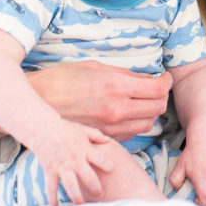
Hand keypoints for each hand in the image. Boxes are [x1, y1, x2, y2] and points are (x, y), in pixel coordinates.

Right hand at [24, 61, 171, 141]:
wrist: (39, 102)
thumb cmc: (64, 79)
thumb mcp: (96, 67)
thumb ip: (124, 75)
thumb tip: (145, 78)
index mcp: (116, 87)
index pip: (157, 89)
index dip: (166, 82)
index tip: (164, 78)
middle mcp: (117, 109)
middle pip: (157, 107)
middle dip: (161, 96)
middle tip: (156, 88)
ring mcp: (111, 127)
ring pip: (147, 124)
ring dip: (150, 112)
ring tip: (143, 101)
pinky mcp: (104, 138)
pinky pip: (131, 133)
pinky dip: (135, 123)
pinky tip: (128, 113)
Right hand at [36, 119, 114, 205]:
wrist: (43, 129)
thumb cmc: (65, 129)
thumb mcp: (83, 130)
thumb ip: (96, 135)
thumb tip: (108, 141)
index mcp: (85, 149)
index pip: (101, 159)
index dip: (108, 165)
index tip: (111, 170)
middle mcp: (75, 160)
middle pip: (88, 177)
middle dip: (96, 188)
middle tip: (100, 195)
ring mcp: (62, 166)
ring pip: (71, 185)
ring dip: (77, 197)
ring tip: (81, 205)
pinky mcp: (50, 171)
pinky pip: (51, 187)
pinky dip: (52, 198)